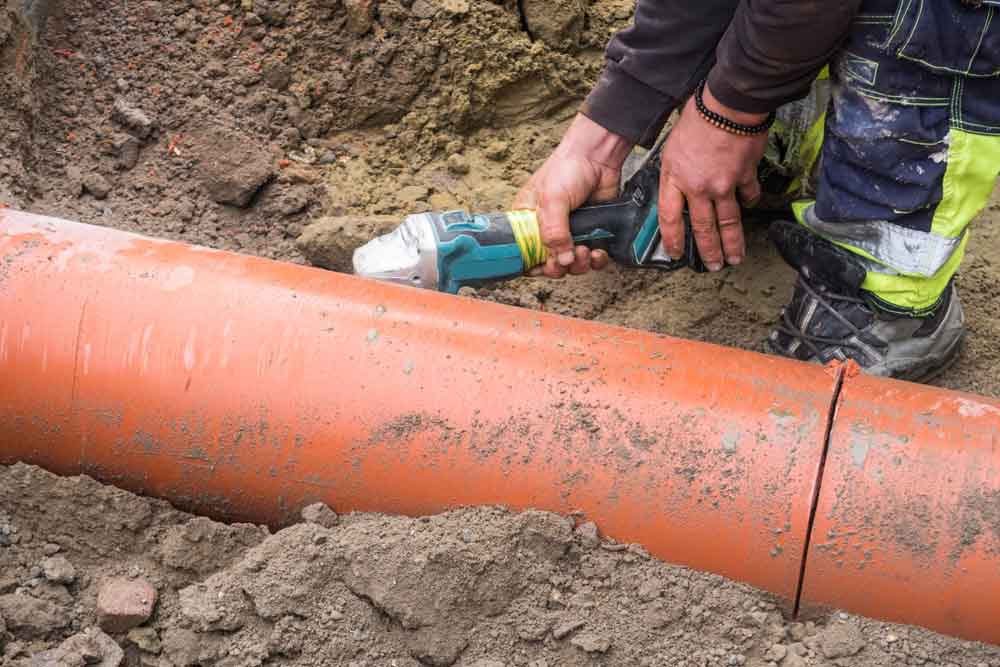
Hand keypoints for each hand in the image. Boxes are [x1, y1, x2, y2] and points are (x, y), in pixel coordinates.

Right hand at [514, 114, 632, 277]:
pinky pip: (592, 258)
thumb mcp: (553, 200)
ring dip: (580, 265)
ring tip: (585, 251)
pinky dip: (596, 261)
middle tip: (570, 257)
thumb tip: (561, 260)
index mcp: (527, 222)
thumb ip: (554, 231)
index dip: (534, 266)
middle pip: (549, 264)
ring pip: (571, 264)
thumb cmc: (567, 169)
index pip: (524, 254)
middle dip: (560, 267)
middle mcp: (547, 230)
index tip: (545, 267)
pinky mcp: (590, 234)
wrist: (598, 157)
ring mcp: (570, 233)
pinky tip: (598, 252)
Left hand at [659, 83, 767, 270]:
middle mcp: (699, 187)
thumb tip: (677, 191)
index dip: (672, 240)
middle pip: (703, 228)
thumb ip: (674, 173)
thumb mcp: (671, 148)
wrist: (727, 105)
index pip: (670, 219)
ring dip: (732, 243)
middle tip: (714, 266)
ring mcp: (724, 185)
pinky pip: (748, 195)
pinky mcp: (745, 176)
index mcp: (675, 179)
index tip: (676, 253)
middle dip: (709, 251)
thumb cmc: (697, 119)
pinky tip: (749, 206)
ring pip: (728, 221)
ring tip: (735, 258)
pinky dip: (749, 201)